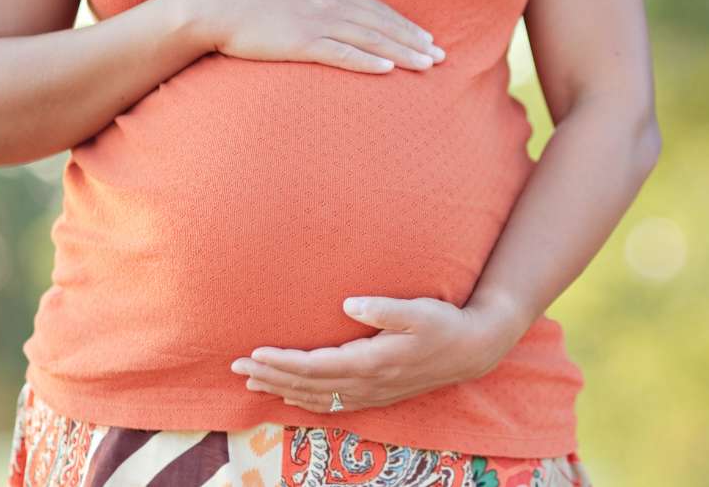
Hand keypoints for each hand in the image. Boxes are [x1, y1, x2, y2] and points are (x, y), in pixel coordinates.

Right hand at [193, 0, 445, 73]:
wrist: (214, 7)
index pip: (375, 7)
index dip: (404, 24)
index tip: (427, 37)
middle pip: (381, 22)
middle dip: (413, 39)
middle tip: (440, 55)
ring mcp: (316, 20)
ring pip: (369, 37)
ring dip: (402, 51)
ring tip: (426, 65)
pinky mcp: (302, 41)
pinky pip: (342, 53)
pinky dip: (367, 60)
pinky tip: (388, 70)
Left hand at [228, 295, 531, 413]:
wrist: (471, 351)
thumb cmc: (445, 324)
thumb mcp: (419, 310)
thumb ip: (384, 308)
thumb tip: (350, 303)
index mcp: (371, 361)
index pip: (314, 367)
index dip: (281, 362)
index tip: (252, 354)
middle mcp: (367, 383)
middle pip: (307, 385)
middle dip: (270, 376)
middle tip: (236, 366)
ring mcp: (371, 393)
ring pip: (317, 398)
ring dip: (282, 390)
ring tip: (251, 381)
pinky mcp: (376, 394)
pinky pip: (333, 405)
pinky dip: (305, 402)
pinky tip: (290, 398)